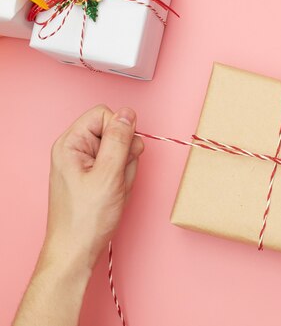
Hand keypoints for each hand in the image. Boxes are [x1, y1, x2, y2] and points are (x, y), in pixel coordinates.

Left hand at [44, 105, 143, 268]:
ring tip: (115, 189)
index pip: (104, 115)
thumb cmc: (86, 219)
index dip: (120, 130)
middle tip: (116, 176)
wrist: (77, 250)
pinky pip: (119, 166)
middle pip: (115, 132)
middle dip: (125, 154)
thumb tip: (128, 114)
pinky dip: (123, 179)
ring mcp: (86, 163)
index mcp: (71, 144)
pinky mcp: (95, 175)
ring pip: (121, 151)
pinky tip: (116, 193)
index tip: (122, 153)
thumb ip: (120, 140)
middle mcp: (76, 150)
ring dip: (126, 170)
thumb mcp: (109, 174)